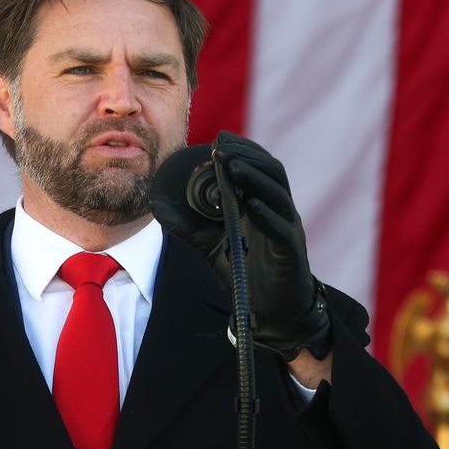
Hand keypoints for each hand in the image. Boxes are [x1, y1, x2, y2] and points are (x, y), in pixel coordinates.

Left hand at [152, 132, 330, 360]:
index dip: (243, 149)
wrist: (271, 312)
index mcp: (263, 204)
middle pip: (272, 172)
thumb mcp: (210, 243)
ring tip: (232, 166)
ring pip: (279, 196)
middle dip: (248, 155)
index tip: (218, 137)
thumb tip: (156, 204)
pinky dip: (267, 216)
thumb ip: (186, 224)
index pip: (259, 167)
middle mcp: (279, 212)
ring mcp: (288, 231)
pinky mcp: (291, 254)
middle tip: (221, 146)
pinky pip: (282, 231)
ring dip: (256, 179)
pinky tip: (250, 206)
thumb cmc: (245, 272)